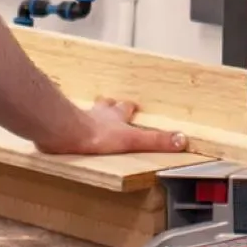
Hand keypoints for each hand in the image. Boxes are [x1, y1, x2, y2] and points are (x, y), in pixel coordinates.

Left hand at [73, 97, 189, 154]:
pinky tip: (68, 133)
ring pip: (87, 112)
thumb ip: (156, 141)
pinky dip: (71, 126)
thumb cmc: (97, 136)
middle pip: (106, 106)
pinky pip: (69, 124)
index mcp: (115, 117)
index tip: (134, 105)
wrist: (68, 136)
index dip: (130, 106)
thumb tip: (180, 139)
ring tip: (90, 116)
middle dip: (110, 106)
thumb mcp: (133, 140)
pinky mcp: (65, 129)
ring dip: (91, 114)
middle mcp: (98, 115)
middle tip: (111, 105)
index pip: (125, 107)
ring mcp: (80, 119)